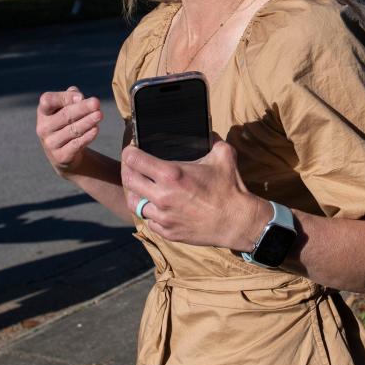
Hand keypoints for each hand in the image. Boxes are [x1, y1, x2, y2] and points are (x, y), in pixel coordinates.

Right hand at [37, 86, 103, 175]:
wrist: (64, 153)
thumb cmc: (67, 123)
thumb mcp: (65, 108)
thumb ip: (70, 98)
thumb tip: (78, 96)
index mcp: (44, 112)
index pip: (47, 101)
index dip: (63, 98)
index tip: (81, 96)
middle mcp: (43, 127)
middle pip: (64, 115)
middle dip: (82, 108)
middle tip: (96, 103)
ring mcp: (51, 143)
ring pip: (72, 130)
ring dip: (87, 121)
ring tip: (99, 115)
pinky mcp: (61, 156)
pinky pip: (76, 144)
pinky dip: (87, 136)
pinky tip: (95, 129)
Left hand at [120, 137, 265, 248]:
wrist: (237, 221)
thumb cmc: (230, 188)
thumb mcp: (224, 155)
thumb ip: (213, 140)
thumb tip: (209, 132)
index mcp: (171, 174)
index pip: (135, 160)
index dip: (129, 152)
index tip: (132, 150)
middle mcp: (162, 196)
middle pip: (129, 181)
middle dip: (127, 170)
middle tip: (132, 166)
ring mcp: (163, 216)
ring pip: (135, 204)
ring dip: (136, 193)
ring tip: (142, 187)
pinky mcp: (167, 232)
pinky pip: (149, 221)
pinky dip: (150, 213)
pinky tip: (158, 206)